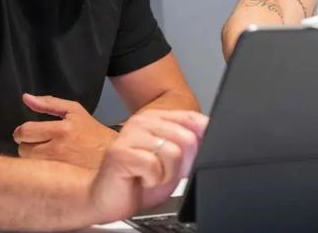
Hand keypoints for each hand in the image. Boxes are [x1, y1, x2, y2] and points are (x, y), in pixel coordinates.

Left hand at [13, 93, 117, 167]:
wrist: (113, 156)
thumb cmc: (92, 131)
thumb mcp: (74, 111)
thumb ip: (48, 103)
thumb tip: (25, 98)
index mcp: (62, 129)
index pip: (25, 131)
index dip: (22, 131)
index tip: (29, 132)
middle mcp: (59, 150)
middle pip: (23, 150)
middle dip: (26, 145)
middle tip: (38, 143)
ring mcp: (59, 167)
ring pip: (28, 164)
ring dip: (33, 158)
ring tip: (46, 154)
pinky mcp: (60, 180)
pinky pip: (38, 175)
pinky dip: (40, 170)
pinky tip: (50, 166)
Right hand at [89, 110, 207, 222]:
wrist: (108, 198)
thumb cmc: (139, 180)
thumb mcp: (173, 160)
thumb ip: (189, 144)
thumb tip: (208, 135)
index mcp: (156, 118)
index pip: (192, 119)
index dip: (200, 142)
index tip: (189, 159)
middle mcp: (143, 121)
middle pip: (187, 138)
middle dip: (182, 164)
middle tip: (163, 173)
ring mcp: (130, 134)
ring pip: (174, 152)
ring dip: (166, 174)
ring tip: (150, 175)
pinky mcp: (121, 153)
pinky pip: (155, 167)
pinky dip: (153, 180)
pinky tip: (141, 179)